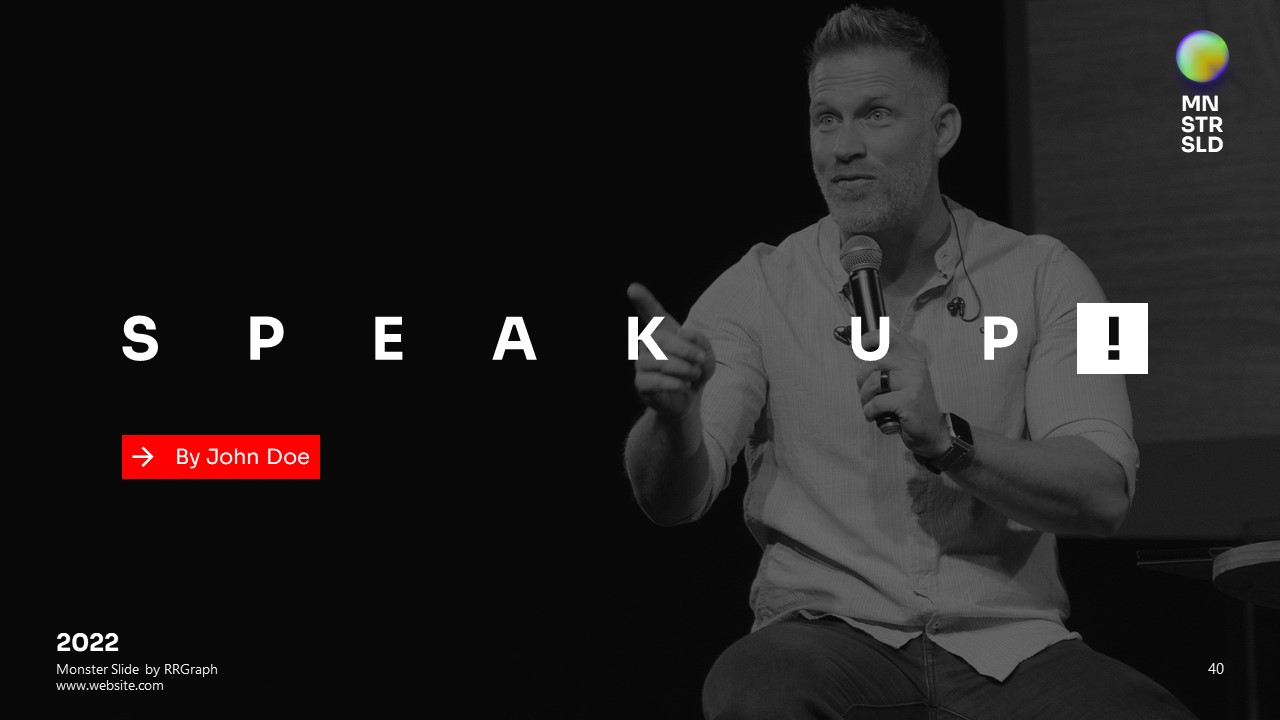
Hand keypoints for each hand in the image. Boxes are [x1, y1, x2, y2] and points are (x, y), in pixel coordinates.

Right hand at [628, 283, 715, 419]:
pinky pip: (653, 380)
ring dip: (682, 368)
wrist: (690, 397)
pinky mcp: (641, 384)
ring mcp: (641, 363)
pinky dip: (673, 383)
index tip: (633, 288)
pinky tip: (683, 385)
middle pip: (659, 338)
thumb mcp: (706, 352)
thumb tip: (682, 333)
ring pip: (657, 360)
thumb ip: (699, 339)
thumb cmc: (695, 370)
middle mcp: (647, 344)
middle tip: (700, 360)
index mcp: (662, 331)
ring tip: (693, 375)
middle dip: (685, 350)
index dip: (642, 300)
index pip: (650, 312)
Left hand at [855, 330, 948, 456]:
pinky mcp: (909, 400)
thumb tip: (858, 353)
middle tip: (865, 393)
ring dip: (864, 397)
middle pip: (873, 361)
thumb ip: (886, 366)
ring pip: (873, 382)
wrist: (930, 430)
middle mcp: (914, 365)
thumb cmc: (909, 404)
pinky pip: (876, 402)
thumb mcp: (902, 380)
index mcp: (912, 357)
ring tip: (869, 406)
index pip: (888, 336)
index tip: (858, 348)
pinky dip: (870, 411)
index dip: (869, 339)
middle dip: (861, 379)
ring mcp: (913, 382)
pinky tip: (874, 416)